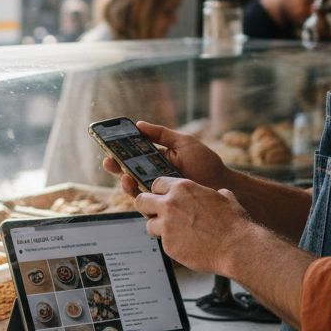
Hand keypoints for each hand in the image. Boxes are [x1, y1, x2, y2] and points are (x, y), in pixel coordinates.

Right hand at [101, 121, 229, 195]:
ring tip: (125, 176)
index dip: (119, 150)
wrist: (221, 184)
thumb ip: (161, 134)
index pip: (132, 155)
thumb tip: (138, 124)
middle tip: (109, 161)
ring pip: (133, 188)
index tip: (109, 145)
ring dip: (125, 182)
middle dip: (116, 166)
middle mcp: (153, 175)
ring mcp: (157, 191)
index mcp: (156, 159)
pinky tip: (138, 189)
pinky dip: (138, 196)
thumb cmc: (206, 163)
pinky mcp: (162, 205)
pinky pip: (145, 203)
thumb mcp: (183, 142)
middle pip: (128, 171)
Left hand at [134, 177, 252, 273]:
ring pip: (148, 224)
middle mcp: (170, 204)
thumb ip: (212, 194)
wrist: (236, 247)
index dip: (159, 192)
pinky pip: (162, 242)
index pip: (156, 184)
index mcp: (182, 188)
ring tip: (175, 233)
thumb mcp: (225, 198)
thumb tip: (218, 193)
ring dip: (158, 228)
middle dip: (147, 207)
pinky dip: (171, 244)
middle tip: (157, 215)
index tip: (164, 199)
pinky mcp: (168, 245)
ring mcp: (167, 225)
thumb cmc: (234, 223)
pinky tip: (187, 245)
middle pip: (141, 200)